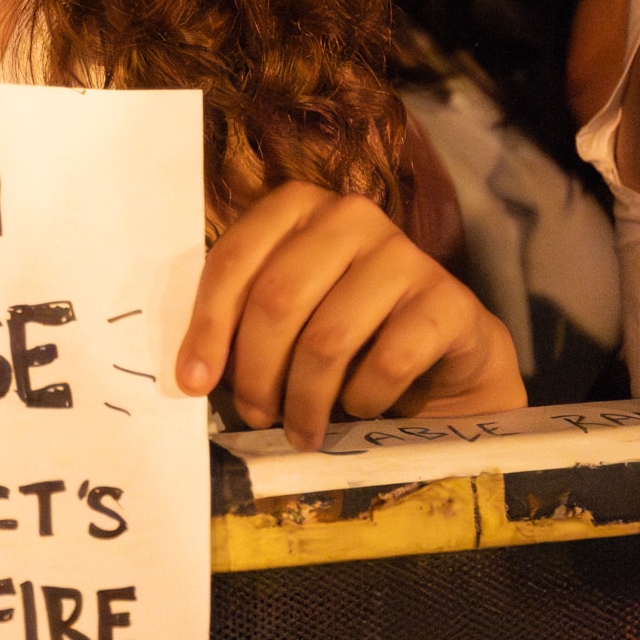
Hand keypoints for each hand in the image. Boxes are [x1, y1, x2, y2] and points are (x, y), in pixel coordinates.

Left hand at [175, 181, 522, 448]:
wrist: (445, 356)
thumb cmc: (348, 335)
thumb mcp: (286, 319)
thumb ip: (240, 324)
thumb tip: (191, 375)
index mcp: (297, 207)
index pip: (234, 259)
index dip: (207, 326)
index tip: (193, 384)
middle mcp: (350, 216)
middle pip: (277, 299)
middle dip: (255, 372)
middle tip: (254, 416)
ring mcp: (403, 253)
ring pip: (328, 338)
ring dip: (305, 400)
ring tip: (301, 431)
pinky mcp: (448, 300)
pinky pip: (388, 361)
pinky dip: (364, 399)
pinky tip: (359, 408)